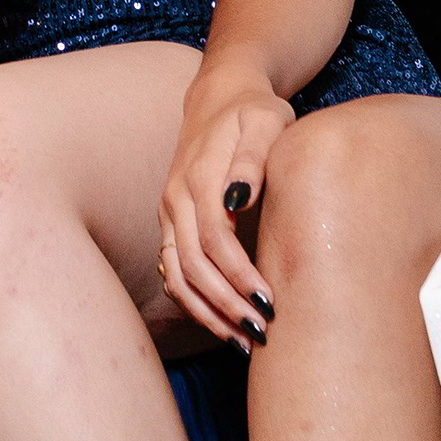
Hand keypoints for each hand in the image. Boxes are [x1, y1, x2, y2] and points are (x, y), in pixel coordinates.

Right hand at [158, 63, 292, 352]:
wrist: (220, 98)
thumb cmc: (253, 113)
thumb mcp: (265, 121)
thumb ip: (252, 158)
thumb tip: (240, 198)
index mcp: (199, 176)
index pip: (214, 238)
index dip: (239, 275)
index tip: (271, 302)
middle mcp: (176, 199)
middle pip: (192, 265)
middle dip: (226, 305)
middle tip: (262, 334)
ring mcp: (169, 214)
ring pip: (177, 277)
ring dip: (208, 313)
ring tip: (243, 342)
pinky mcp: (171, 225)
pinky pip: (174, 273)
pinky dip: (195, 305)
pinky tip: (224, 324)